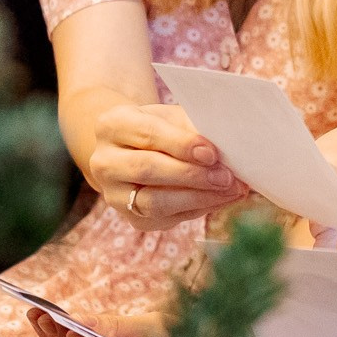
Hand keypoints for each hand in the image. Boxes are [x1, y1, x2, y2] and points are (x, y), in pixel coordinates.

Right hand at [84, 103, 242, 228]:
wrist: (135, 152)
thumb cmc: (160, 128)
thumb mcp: (172, 118)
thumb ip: (193, 128)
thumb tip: (227, 147)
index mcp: (112, 126)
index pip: (147, 134)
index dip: (182, 145)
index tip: (212, 153)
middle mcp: (104, 162)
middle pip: (147, 170)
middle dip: (192, 175)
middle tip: (227, 177)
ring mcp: (114, 194)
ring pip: (155, 202)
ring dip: (199, 198)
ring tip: (232, 190)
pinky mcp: (132, 218)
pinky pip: (167, 218)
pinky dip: (199, 209)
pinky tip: (222, 199)